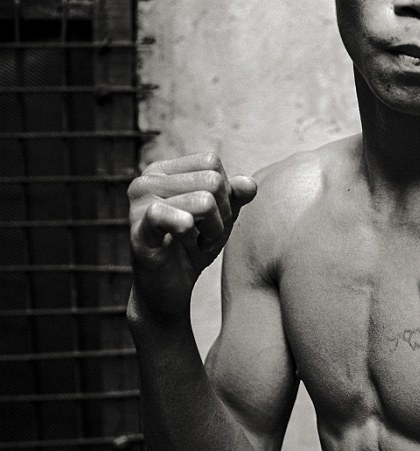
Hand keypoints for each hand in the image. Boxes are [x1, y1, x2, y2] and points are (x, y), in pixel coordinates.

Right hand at [127, 153, 256, 319]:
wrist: (170, 288)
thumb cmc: (194, 245)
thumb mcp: (222, 216)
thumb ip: (236, 195)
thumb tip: (249, 184)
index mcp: (163, 170)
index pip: (211, 162)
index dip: (224, 191)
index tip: (212, 216)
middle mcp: (146, 179)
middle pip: (212, 181)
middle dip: (221, 214)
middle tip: (204, 235)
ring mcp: (139, 204)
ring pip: (205, 201)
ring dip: (212, 230)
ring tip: (195, 242)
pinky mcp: (139, 230)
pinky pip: (178, 219)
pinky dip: (193, 235)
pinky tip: (186, 244)